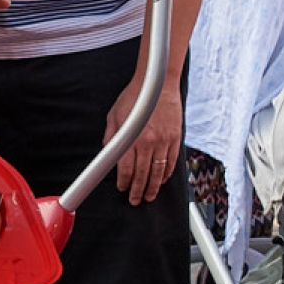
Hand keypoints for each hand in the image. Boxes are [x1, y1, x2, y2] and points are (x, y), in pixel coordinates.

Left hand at [108, 76, 183, 203]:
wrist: (158, 83)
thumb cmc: (135, 96)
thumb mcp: (115, 114)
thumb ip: (111, 135)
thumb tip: (107, 152)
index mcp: (131, 137)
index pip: (126, 168)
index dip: (123, 181)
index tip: (122, 188)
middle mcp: (148, 142)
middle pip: (142, 174)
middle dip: (137, 190)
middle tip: (135, 200)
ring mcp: (164, 141)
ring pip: (158, 172)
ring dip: (153, 187)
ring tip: (149, 196)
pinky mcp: (175, 138)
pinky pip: (172, 161)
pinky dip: (167, 173)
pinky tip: (162, 180)